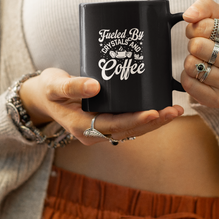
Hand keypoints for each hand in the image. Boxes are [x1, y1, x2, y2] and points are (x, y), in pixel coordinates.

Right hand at [19, 67, 183, 144]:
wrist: (42, 97)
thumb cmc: (47, 89)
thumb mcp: (53, 85)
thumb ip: (71, 86)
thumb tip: (95, 87)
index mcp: (81, 127)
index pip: (114, 126)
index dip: (135, 120)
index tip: (154, 111)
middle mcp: (93, 133)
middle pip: (128, 130)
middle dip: (154, 122)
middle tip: (175, 110)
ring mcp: (100, 129)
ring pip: (132, 129)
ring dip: (154, 122)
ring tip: (176, 110)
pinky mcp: (105, 122)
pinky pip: (128, 122)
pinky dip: (146, 117)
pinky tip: (161, 108)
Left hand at [181, 0, 218, 107]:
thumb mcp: (218, 17)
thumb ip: (204, 6)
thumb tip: (189, 15)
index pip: (204, 26)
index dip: (195, 27)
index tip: (201, 32)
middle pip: (196, 46)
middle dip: (192, 45)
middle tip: (200, 48)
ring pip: (192, 66)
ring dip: (190, 61)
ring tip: (201, 61)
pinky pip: (189, 85)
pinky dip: (187, 78)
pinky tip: (198, 75)